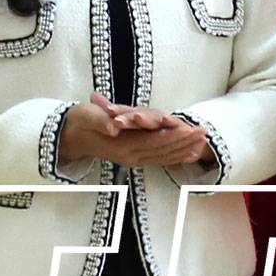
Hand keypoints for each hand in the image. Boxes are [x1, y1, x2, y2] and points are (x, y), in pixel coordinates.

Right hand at [60, 93, 209, 168]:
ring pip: (165, 156)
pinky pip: (160, 159)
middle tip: (205, 133)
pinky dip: (177, 157)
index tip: (191, 129)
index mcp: (123, 145)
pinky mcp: (136, 157)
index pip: (154, 141)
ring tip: (203, 142)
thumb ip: (100, 121)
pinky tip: (191, 153)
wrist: (71, 136)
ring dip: (185, 150)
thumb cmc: (80, 122)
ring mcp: (134, 159)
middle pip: (164, 150)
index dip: (173, 136)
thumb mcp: (87, 116)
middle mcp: (132, 155)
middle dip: (185, 142)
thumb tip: (113, 126)